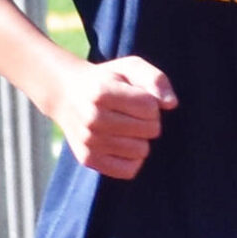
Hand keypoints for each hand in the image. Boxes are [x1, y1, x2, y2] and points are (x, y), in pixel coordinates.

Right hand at [46, 55, 175, 178]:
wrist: (66, 93)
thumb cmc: (107, 79)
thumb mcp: (130, 67)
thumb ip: (155, 79)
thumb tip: (170, 104)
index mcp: (101, 93)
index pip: (151, 107)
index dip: (151, 103)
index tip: (138, 98)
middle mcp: (92, 119)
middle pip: (150, 130)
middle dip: (149, 120)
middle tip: (132, 113)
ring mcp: (88, 141)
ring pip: (142, 151)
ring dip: (141, 139)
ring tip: (125, 127)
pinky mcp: (88, 159)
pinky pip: (129, 170)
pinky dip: (132, 159)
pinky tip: (122, 144)